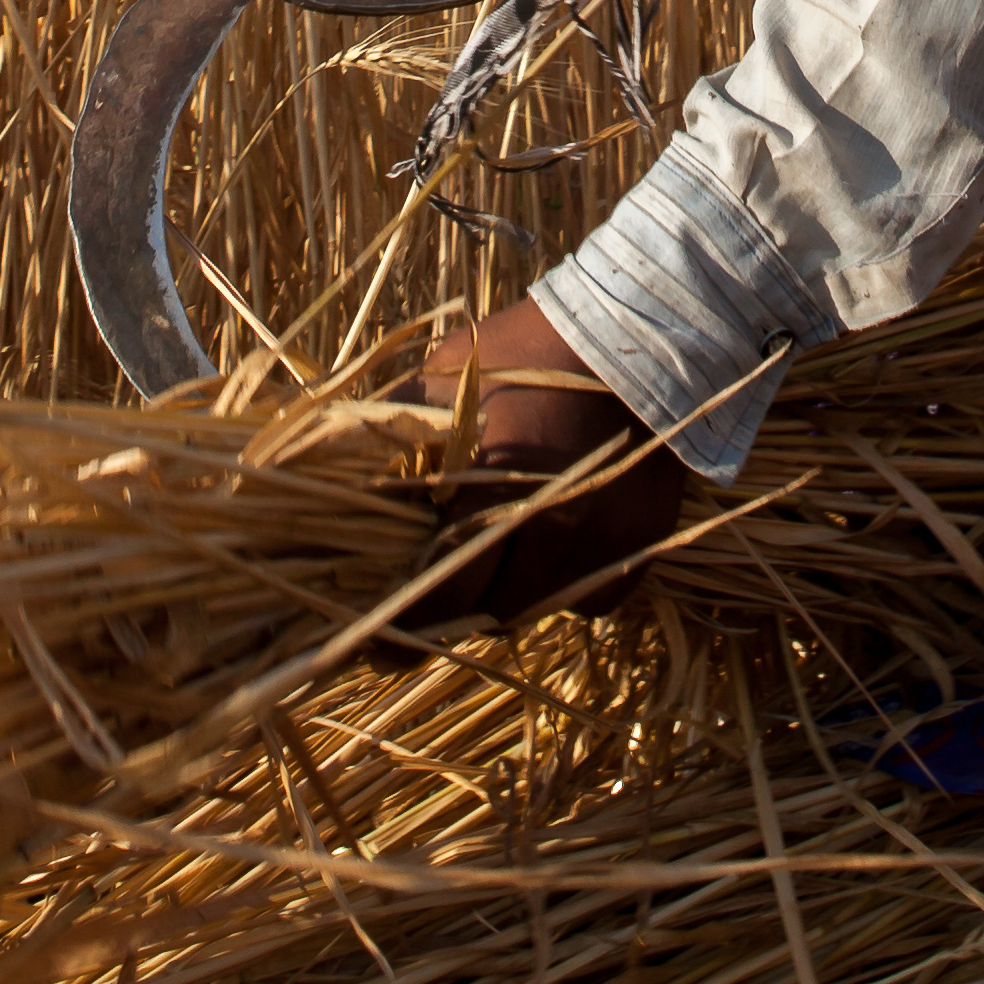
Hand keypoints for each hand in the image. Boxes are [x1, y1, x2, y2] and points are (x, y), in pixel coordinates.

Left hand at [395, 299, 685, 625]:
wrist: (632, 332)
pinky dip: (567, 584)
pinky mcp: (644, 542)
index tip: (380, 651)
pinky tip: (551, 549)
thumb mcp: (441, 380)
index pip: (444, 595)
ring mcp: (605, 541)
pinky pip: (595, 595)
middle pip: (493, 612)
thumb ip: (394, 436)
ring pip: (543, 606)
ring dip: (513, 594)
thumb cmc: (522, 352)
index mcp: (493, 491)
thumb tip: (338, 483)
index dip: (408, 628)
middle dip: (460, 608)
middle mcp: (552, 529)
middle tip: (436, 595)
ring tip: (494, 560)